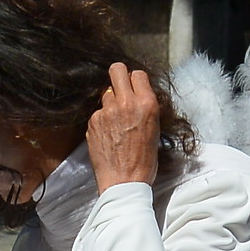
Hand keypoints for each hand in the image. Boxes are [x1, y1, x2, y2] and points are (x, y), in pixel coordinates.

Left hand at [85, 62, 160, 191]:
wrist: (124, 181)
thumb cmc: (144, 160)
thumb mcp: (155, 129)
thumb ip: (145, 107)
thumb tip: (136, 96)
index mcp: (147, 104)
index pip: (138, 74)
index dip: (135, 81)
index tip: (134, 88)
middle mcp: (126, 103)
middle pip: (117, 70)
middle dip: (118, 75)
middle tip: (120, 88)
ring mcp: (107, 111)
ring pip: (106, 92)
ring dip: (110, 102)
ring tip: (116, 121)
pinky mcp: (93, 121)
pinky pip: (98, 111)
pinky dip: (102, 119)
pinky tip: (108, 134)